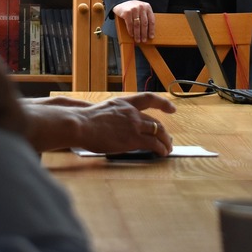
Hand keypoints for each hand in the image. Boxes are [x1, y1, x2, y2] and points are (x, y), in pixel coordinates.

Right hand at [24, 93, 175, 155]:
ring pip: (158, 132)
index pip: (148, 98)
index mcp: (124, 103)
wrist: (80, 124)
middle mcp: (132, 112)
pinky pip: (153, 144)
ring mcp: (134, 125)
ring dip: (165, 142)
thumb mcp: (104, 111)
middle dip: (164, 132)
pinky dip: (161, 149)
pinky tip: (161, 153)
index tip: (171, 108)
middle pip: (156, 121)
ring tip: (167, 149)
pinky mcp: (133, 138)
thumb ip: (116, 116)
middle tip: (168, 140)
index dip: (163, 103)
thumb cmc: (85, 122)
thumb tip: (120, 126)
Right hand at [113, 0, 153, 42]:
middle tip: (144, 40)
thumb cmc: (132, 7)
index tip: (151, 37)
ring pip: (137, 25)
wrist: (120, 0)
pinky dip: (131, 31)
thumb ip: (145, 16)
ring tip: (137, 39)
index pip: (151, 20)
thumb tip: (148, 32)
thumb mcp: (141, 9)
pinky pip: (130, 24)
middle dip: (144, 34)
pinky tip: (131, 35)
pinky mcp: (127, 12)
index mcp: (147, 7)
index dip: (151, 30)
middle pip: (144, 23)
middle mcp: (141, 7)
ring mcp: (134, 9)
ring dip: (137, 34)